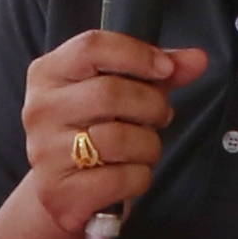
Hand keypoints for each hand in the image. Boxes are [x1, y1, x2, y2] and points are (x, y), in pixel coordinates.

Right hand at [19, 32, 203, 238]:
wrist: (62, 190)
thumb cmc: (94, 130)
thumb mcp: (121, 92)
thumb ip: (158, 72)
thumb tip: (198, 59)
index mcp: (48, 73)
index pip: (91, 46)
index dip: (137, 54)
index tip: (165, 69)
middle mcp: (39, 109)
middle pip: (109, 93)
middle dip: (151, 105)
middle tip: (161, 116)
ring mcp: (44, 152)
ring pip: (119, 138)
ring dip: (149, 145)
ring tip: (145, 148)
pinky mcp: (58, 191)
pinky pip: (121, 178)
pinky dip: (139, 177)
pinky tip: (129, 174)